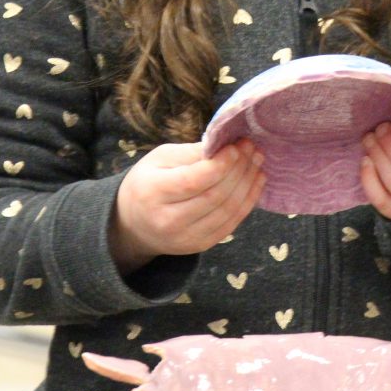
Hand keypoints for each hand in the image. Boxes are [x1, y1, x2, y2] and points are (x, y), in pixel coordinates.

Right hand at [109, 137, 265, 273]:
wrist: (134, 223)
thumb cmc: (149, 182)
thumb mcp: (160, 158)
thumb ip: (191, 153)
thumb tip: (224, 145)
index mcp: (152, 193)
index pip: (193, 181)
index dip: (220, 164)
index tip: (236, 146)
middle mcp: (167, 221)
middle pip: (214, 196)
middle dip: (239, 169)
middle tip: (251, 148)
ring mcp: (185, 238)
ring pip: (227, 210)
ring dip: (248, 183)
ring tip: (256, 161)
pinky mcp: (200, 245)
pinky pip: (231, 223)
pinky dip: (248, 201)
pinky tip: (256, 181)